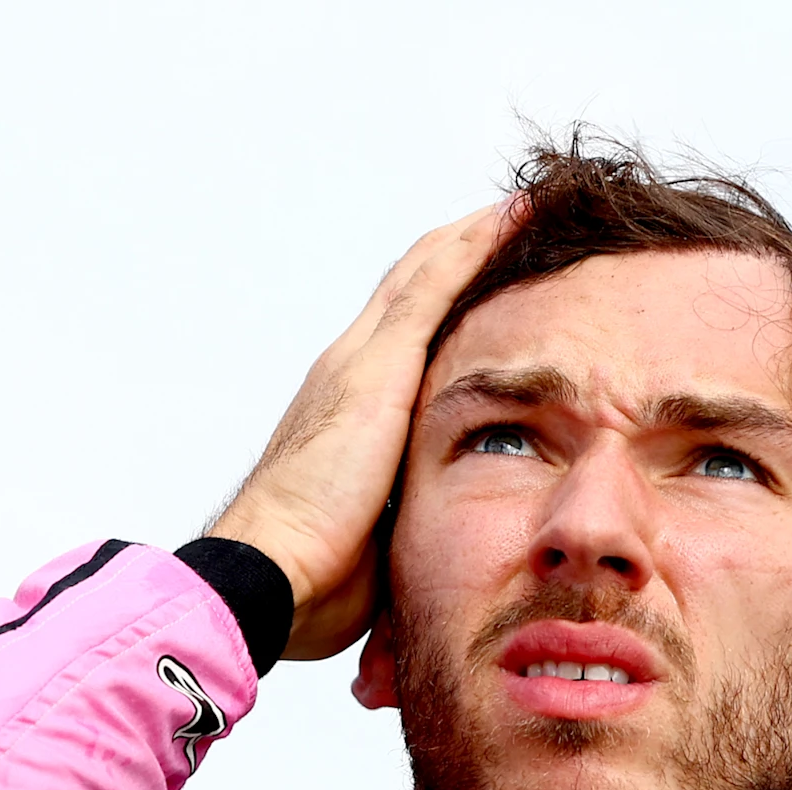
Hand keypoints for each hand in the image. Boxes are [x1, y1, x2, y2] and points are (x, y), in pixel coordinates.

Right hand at [208, 199, 520, 663]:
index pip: (398, 341)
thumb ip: (401, 522)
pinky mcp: (380, 367)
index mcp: (343, 414)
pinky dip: (473, 245)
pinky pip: (435, 284)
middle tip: (511, 220)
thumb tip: (434, 551)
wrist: (272, 572)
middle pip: (409, 292)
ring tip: (520, 208)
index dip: (436, 304)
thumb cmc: (313, 579)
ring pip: (423, 274)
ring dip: (471, 237)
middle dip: (456, 254)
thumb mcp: (373, 540)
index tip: (481, 280)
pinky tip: (512, 217)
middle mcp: (347, 372)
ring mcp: (360, 362)